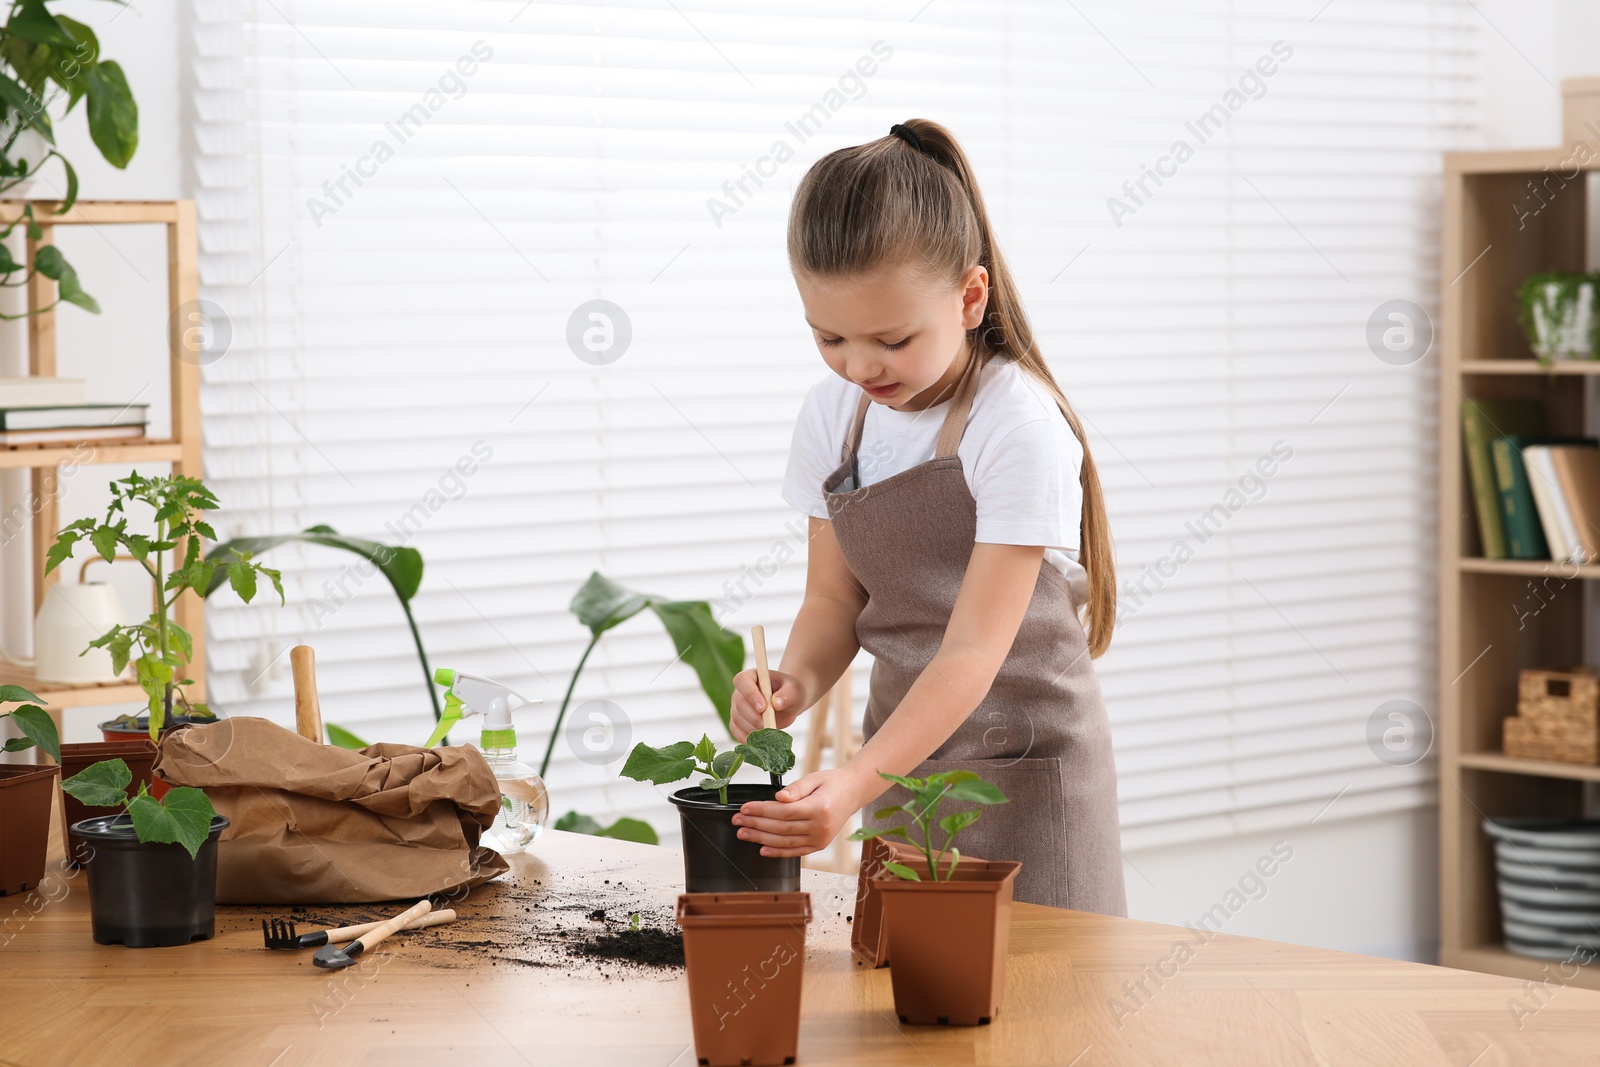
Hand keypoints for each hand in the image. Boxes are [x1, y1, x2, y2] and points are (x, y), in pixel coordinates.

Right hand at [729, 667, 802, 741]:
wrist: (789, 703)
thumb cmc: (791, 692)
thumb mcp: (794, 691)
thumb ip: (787, 694)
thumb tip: (776, 703)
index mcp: (752, 676)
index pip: (742, 681)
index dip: (750, 694)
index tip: (763, 707)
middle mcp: (740, 691)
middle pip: (738, 703)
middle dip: (753, 716)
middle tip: (769, 724)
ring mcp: (737, 707)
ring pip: (737, 718)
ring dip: (752, 728)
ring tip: (769, 731)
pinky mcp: (738, 722)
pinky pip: (736, 731)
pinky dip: (745, 738)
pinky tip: (758, 741)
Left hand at [731, 767, 865, 857]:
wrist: (853, 793)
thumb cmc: (832, 783)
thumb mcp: (814, 778)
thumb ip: (796, 788)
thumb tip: (778, 797)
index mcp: (819, 808)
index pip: (783, 812)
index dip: (762, 811)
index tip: (745, 808)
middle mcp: (821, 827)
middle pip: (781, 829)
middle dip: (756, 825)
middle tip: (737, 821)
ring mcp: (821, 839)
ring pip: (785, 842)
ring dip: (761, 839)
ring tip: (743, 833)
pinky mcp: (819, 845)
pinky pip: (795, 851)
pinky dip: (778, 852)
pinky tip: (762, 849)